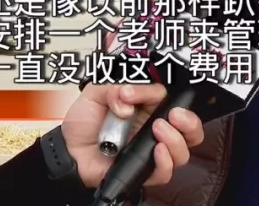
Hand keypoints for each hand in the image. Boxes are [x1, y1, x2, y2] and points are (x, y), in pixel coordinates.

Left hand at [62, 83, 203, 188]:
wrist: (69, 150)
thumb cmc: (84, 121)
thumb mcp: (96, 92)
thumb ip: (113, 87)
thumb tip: (128, 100)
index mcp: (147, 106)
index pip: (169, 98)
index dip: (158, 94)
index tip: (134, 94)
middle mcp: (155, 128)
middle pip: (190, 128)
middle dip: (190, 121)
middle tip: (175, 116)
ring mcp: (152, 150)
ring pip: (183, 150)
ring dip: (177, 140)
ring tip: (159, 131)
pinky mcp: (145, 171)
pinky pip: (166, 172)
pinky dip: (166, 162)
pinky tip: (157, 152)